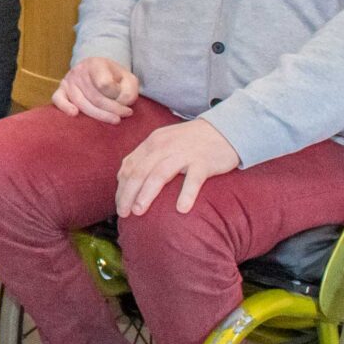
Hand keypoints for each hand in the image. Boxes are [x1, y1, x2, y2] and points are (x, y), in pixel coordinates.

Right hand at [55, 56, 142, 123]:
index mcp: (96, 63)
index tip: (126, 100)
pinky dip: (65, 107)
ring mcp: (68, 81)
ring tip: (115, 120)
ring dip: (100, 115)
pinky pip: (58, 99)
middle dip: (113, 109)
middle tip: (126, 114)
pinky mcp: (61, 90)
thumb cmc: (114, 78)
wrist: (98, 72)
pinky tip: (74, 114)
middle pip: (95, 96)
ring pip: (82, 102)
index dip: (117, 95)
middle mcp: (79, 71)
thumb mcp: (128, 79)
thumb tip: (120, 103)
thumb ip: (129, 90)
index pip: (105, 84)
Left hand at [115, 118, 241, 216]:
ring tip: (138, 212)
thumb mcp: (164, 143)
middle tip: (123, 214)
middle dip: (127, 194)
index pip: (129, 166)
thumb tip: (125, 179)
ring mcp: (183, 153)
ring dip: (146, 194)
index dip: (121, 187)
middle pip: (139, 171)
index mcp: (152, 143)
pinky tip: (181, 209)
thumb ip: (146, 158)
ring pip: (159, 174)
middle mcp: (164, 146)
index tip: (119, 205)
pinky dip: (186, 194)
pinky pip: (193, 179)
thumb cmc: (191, 142)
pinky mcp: (203, 162)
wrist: (225, 129)